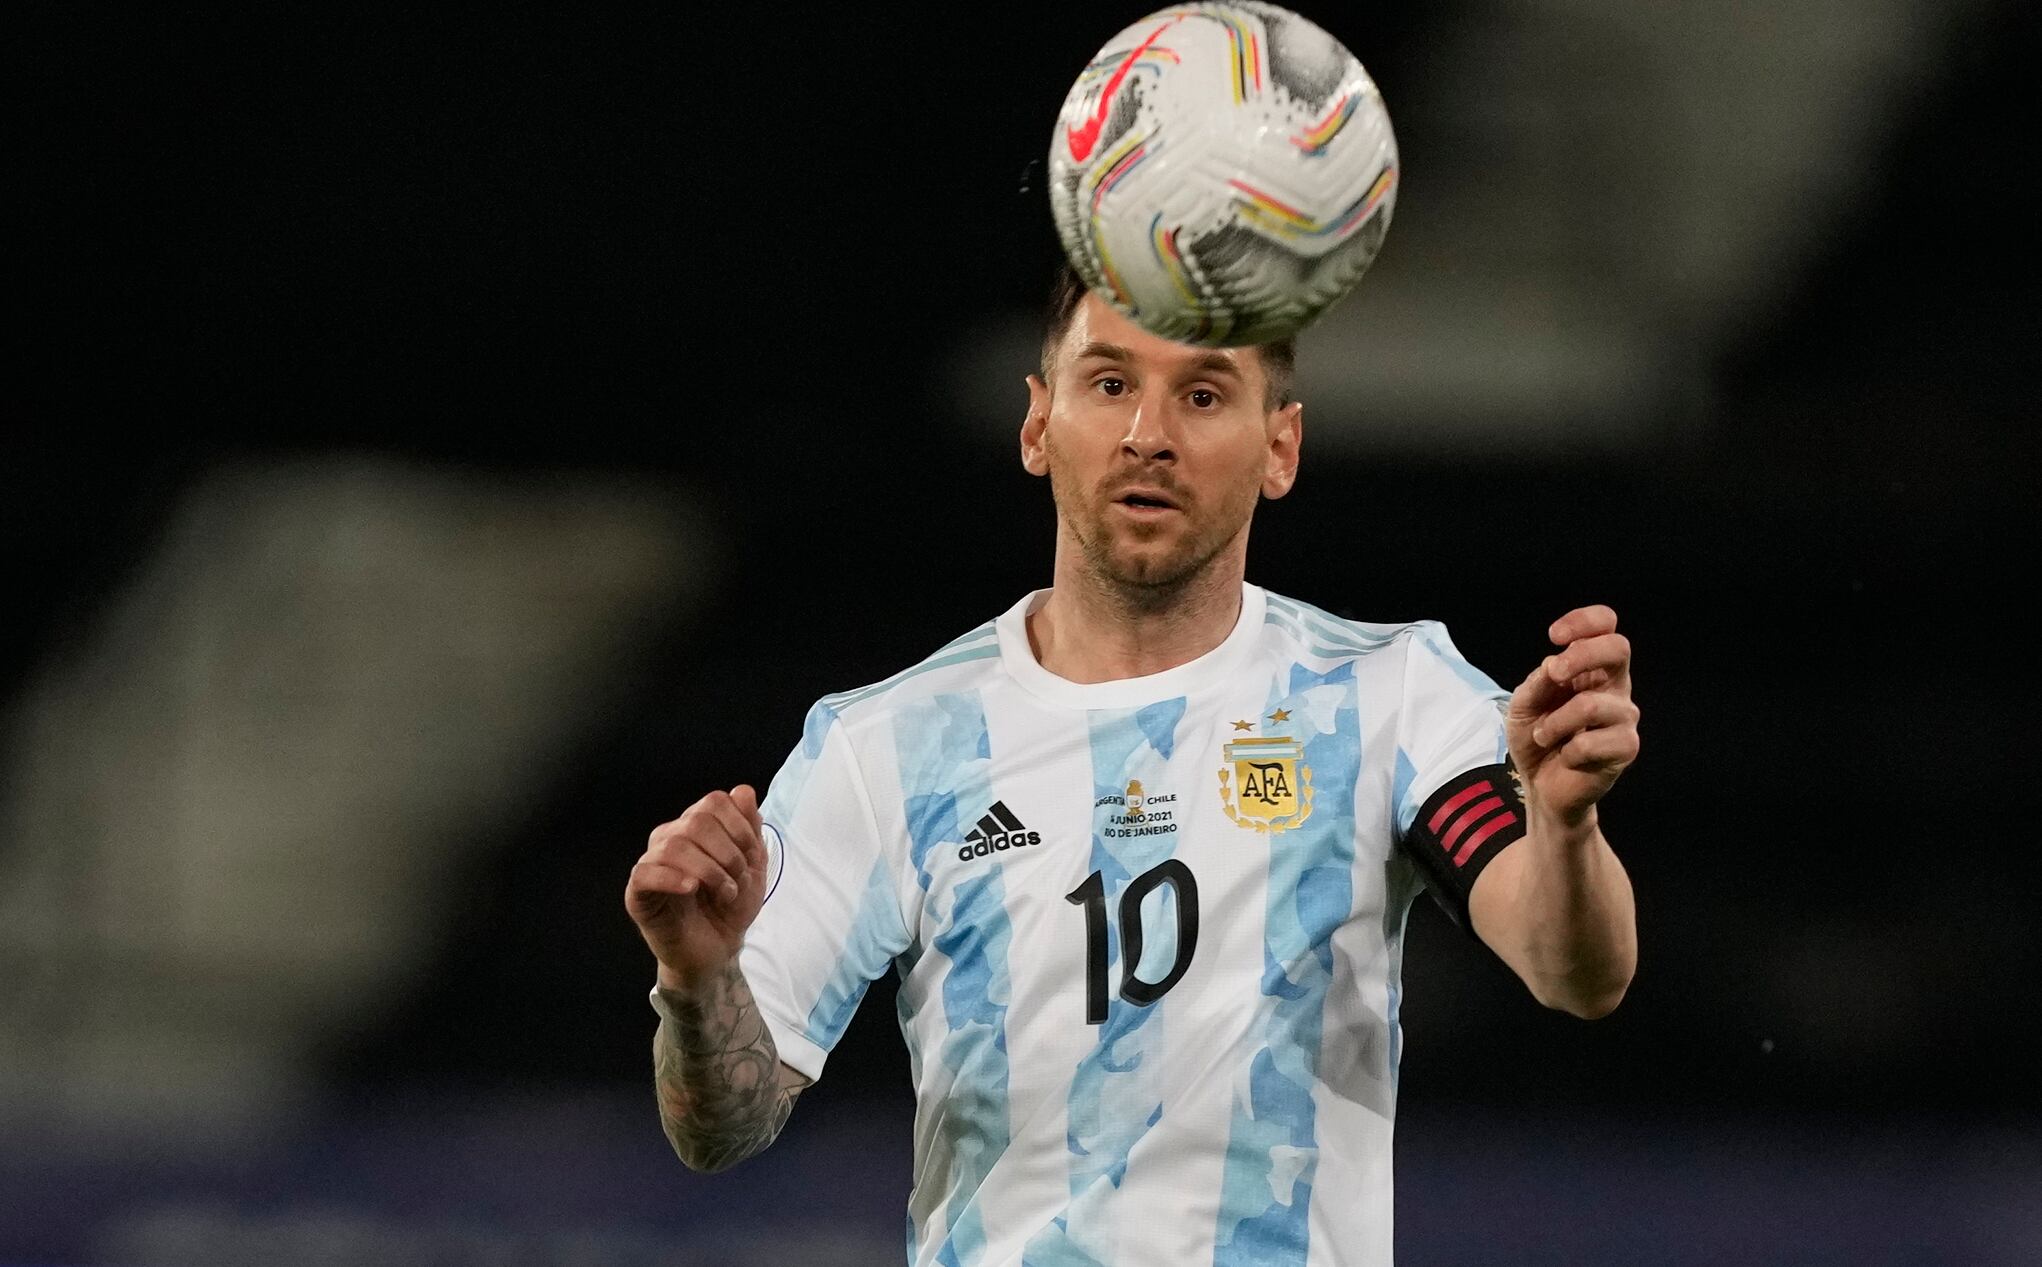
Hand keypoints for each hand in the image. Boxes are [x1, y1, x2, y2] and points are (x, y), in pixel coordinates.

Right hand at [626, 785, 770, 986]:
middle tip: (737, 881)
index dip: (740, 826)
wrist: (718, 951)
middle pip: (697, 821)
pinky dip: (673, 878)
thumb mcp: (752, 866)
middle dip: (729, 853)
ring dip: (710, 872)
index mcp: (695, 828)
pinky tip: (692, 890)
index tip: (752, 856)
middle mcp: (670, 839)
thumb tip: (743, 791)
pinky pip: (644, 873)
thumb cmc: (731, 907)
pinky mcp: (637, 893)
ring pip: (674, 845)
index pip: (715, 801)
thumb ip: (750, 828)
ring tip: (724, 894)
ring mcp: (651, 864)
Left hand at [1505, 606, 1639, 833]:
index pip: (1607, 626)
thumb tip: (1556, 664)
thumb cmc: (1536, 738)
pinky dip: (1567, 751)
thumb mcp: (1523, 705)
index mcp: (1593, 669)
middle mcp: (1615, 688)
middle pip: (1619, 648)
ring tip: (1543, 736)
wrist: (1542, 787)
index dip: (1585, 621)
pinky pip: (1591, 742)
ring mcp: (1624, 717)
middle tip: (1554, 674)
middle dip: (1581, 655)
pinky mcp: (1626, 748)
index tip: (1554, 635)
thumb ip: (1538, 682)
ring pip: (1592, 704)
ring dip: (1554, 723)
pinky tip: (1566, 758)